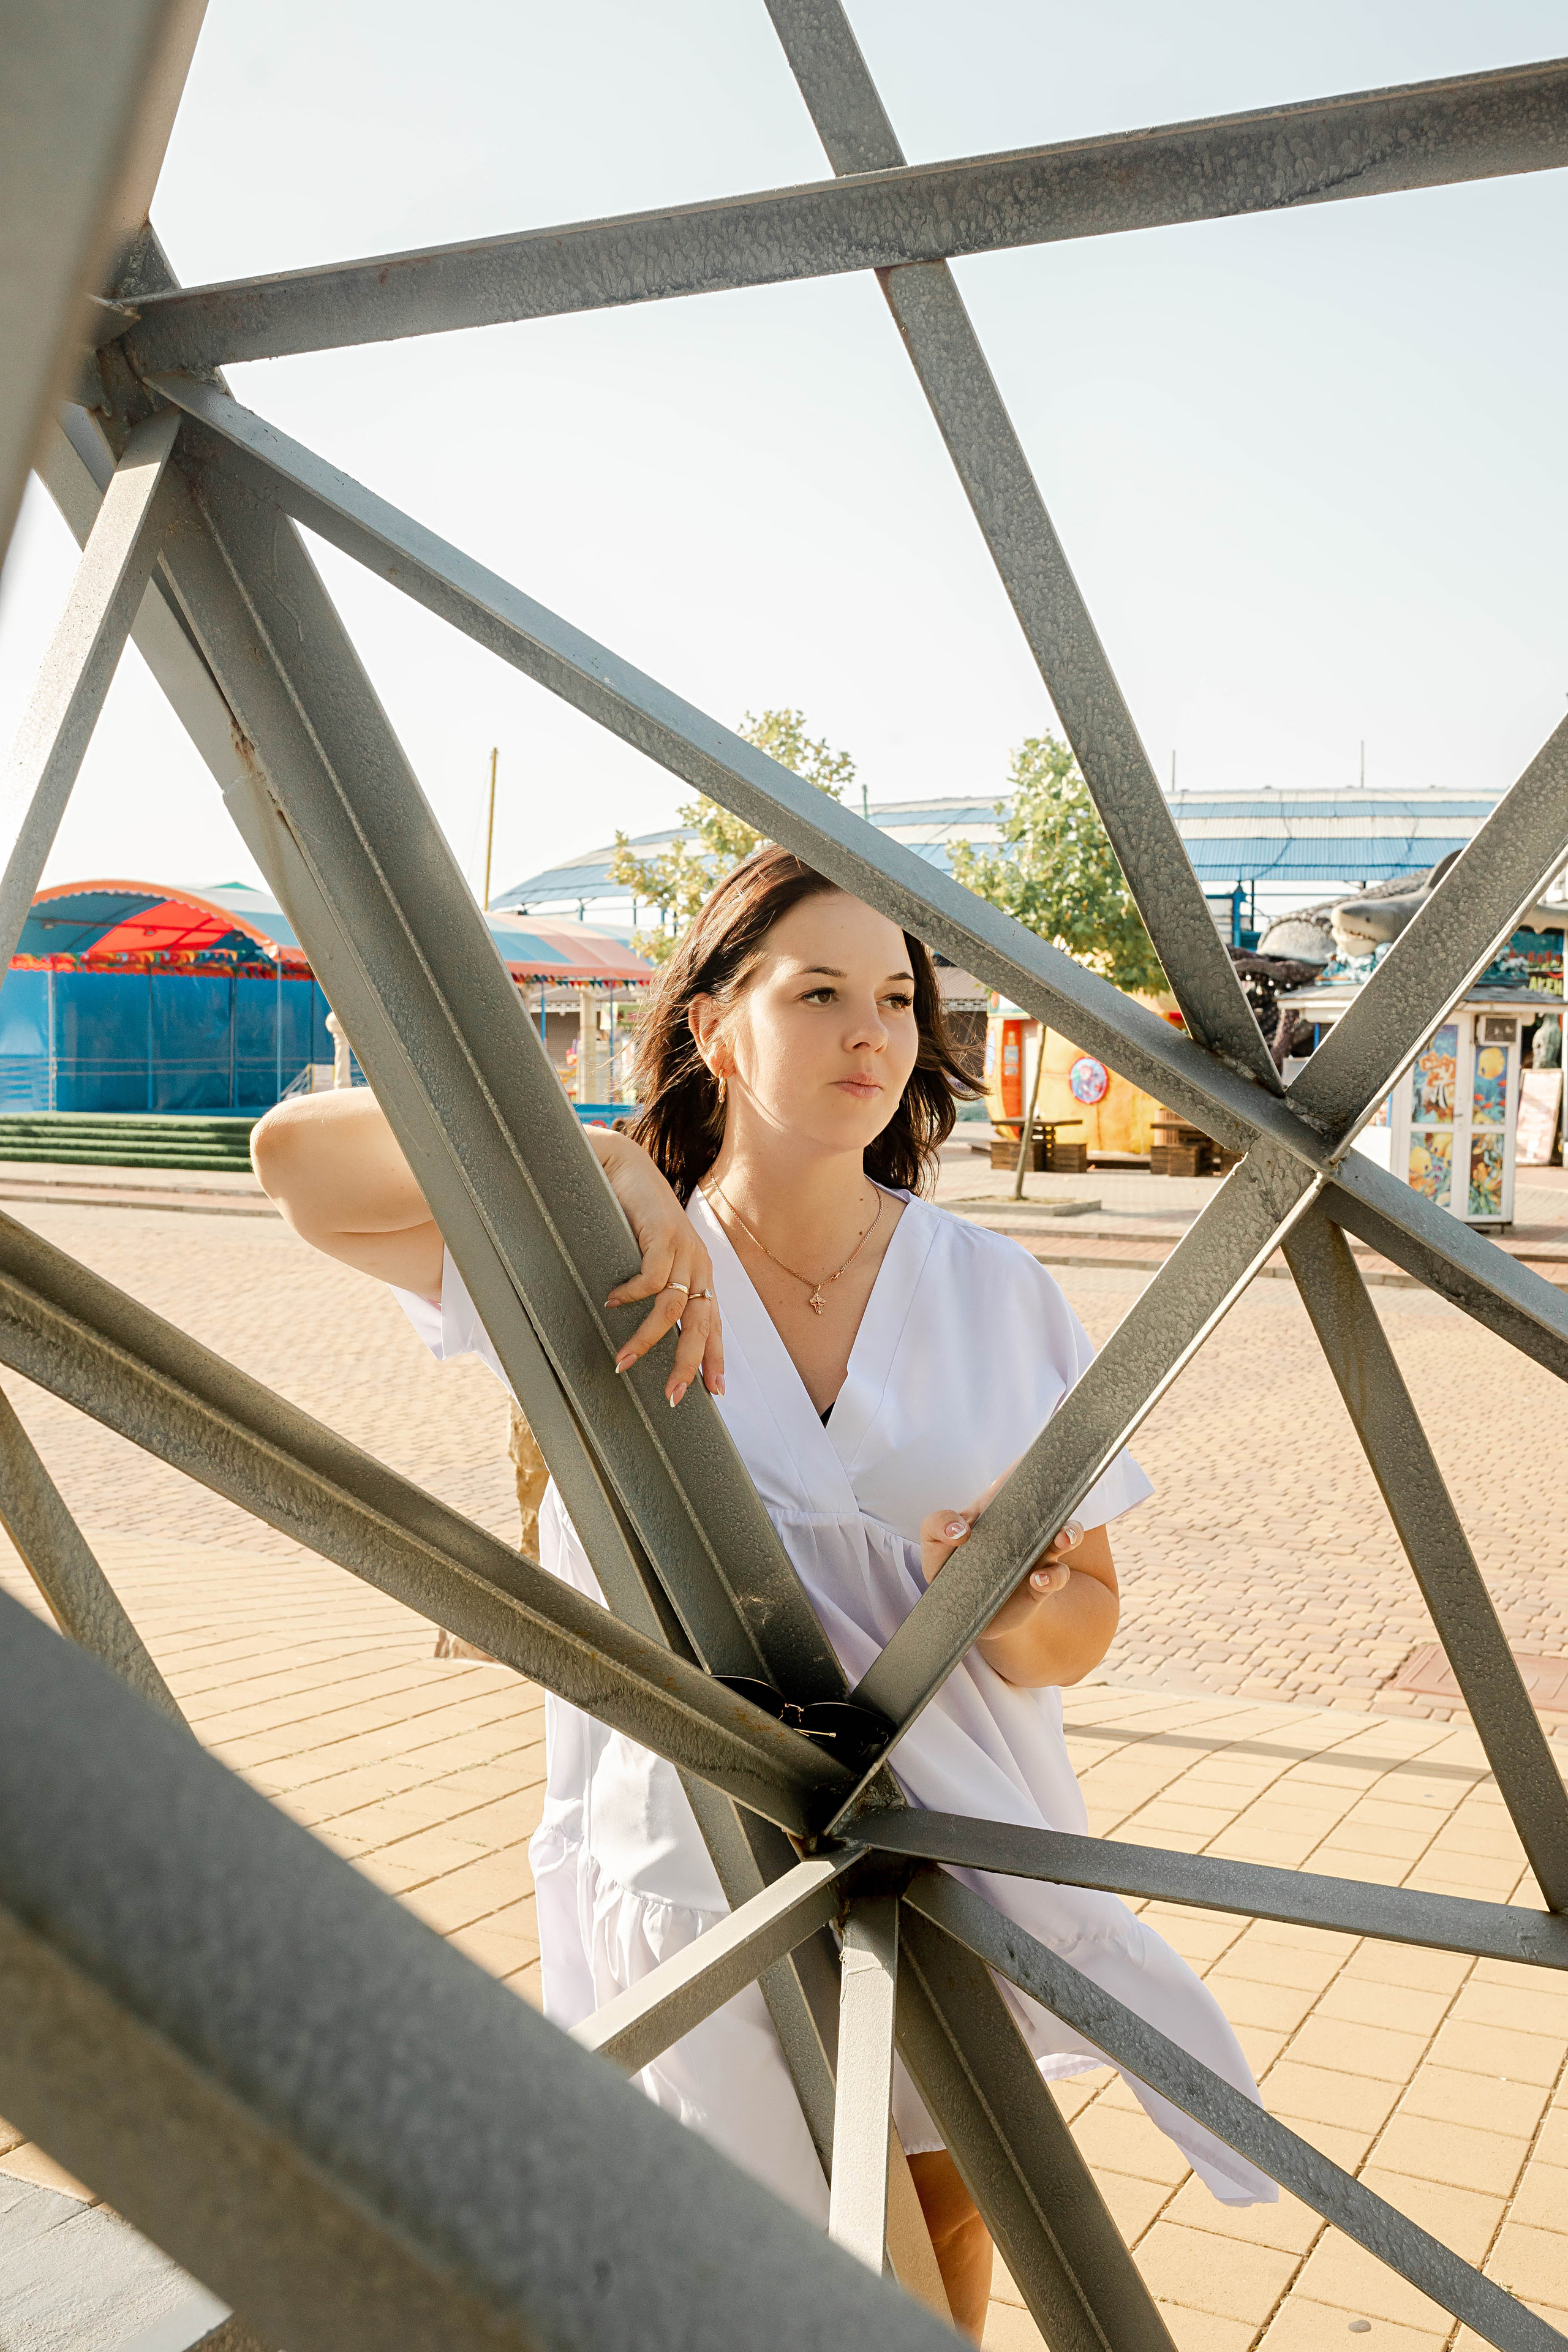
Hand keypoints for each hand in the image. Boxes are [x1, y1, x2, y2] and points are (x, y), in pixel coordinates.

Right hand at [590, 1131, 723, 1406]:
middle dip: (687, 1363)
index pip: (712, 1323)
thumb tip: (646, 1331)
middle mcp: (698, 1264)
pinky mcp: (662, 1233)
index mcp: (699, 1273)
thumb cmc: (632, 1217)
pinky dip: (631, 1294)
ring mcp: (682, 1248)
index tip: (714, 1392)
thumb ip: (657, 1289)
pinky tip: (611, 1301)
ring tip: (623, 1361)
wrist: (624, 1167)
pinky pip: (651, 1276)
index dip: (714, 1357)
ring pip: (673, 1307)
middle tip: (671, 1396)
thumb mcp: (651, 1258)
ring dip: (647, 1338)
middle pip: (700, 1324)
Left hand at [920, 1467, 1083, 1630]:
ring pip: (1067, 1536)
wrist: (960, 1616)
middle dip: (1064, 1496)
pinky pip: (1057, 1577)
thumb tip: (960, 1529)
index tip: (1045, 1447)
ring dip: (1070, 1533)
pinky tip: (1037, 1580)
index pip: (1020, 1479)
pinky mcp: (1040, 1586)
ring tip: (1061, 1541)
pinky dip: (1052, 1577)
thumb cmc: (949, 1571)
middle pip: (1055, 1503)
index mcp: (999, 1511)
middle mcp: (1024, 1529)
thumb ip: (937, 1526)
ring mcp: (1036, 1557)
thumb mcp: (934, 1545)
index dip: (1034, 1461)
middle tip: (1062, 1499)